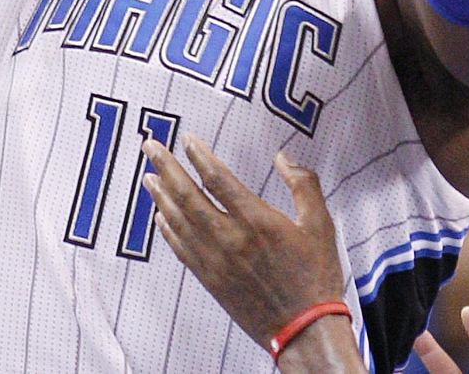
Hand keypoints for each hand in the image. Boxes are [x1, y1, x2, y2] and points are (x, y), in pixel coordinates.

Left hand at [142, 136, 343, 346]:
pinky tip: (159, 216)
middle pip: (186, 195)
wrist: (304, 330)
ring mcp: (215, 260)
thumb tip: (283, 158)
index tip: (185, 138)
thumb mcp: (321, 226)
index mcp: (256, 221)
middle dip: (165, 167)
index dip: (198, 156)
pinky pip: (180, 248)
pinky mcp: (209, 279)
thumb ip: (304, 186)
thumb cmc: (315, 277)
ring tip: (148, 176)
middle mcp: (229, 237)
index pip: (217, 179)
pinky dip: (166, 229)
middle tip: (149, 147)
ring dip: (159, 195)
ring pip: (177, 220)